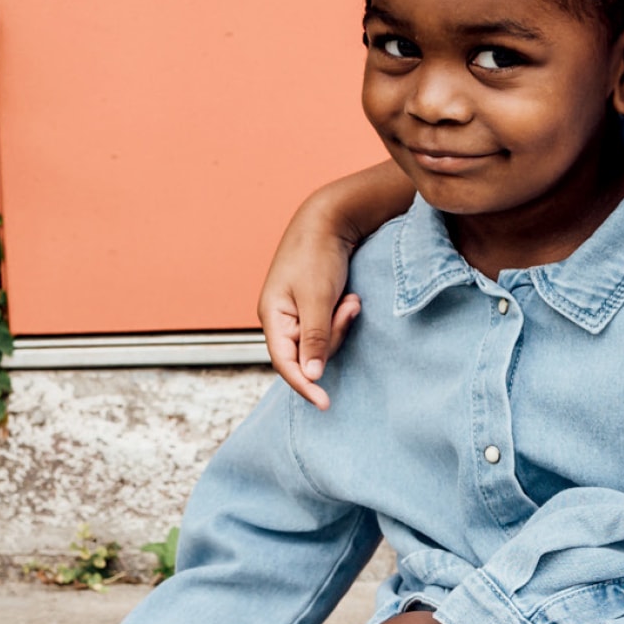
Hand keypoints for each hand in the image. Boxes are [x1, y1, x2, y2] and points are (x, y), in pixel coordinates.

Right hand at [260, 267, 359, 411]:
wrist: (330, 219)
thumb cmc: (318, 254)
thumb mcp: (318, 298)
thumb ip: (315, 338)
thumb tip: (311, 377)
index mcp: (272, 316)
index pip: (285, 364)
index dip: (304, 386)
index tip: (326, 404)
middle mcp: (281, 318)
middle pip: (308, 354)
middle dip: (334, 336)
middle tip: (350, 308)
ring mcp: (298, 313)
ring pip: (323, 341)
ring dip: (341, 324)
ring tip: (352, 299)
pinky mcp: (314, 307)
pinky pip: (331, 327)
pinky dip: (343, 316)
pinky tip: (352, 298)